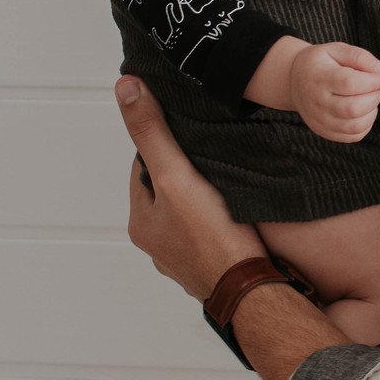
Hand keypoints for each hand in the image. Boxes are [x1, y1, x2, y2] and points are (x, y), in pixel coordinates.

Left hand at [116, 77, 263, 300]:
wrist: (253, 291)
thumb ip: (152, 133)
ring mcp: (184, 261)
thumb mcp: (176, 175)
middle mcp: (157, 245)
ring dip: (205, 202)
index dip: (164, 148)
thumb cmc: (214, 239)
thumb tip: (125, 88)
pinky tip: (240, 218)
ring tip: (229, 187)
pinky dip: (221, 226)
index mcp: (141, 223)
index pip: (144, 169)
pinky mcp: (212, 270)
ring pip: (190, 217)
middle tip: (214, 160)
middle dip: (186, 176)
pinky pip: (212, 238)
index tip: (188, 137)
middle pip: (168, 193)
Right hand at [286, 41, 379, 140]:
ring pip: (355, 125)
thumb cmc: (320, 64)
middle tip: (374, 87)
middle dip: (373, 97)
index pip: (349, 83)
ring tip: (368, 98)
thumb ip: (359, 56)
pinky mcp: (325, 132)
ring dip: (371, 112)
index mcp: (319, 78)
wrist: (295, 82)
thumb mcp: (335, 50)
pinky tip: (362, 110)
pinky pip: (354, 136)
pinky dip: (366, 124)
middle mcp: (317, 102)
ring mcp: (320, 120)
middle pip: (353, 108)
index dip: (372, 81)